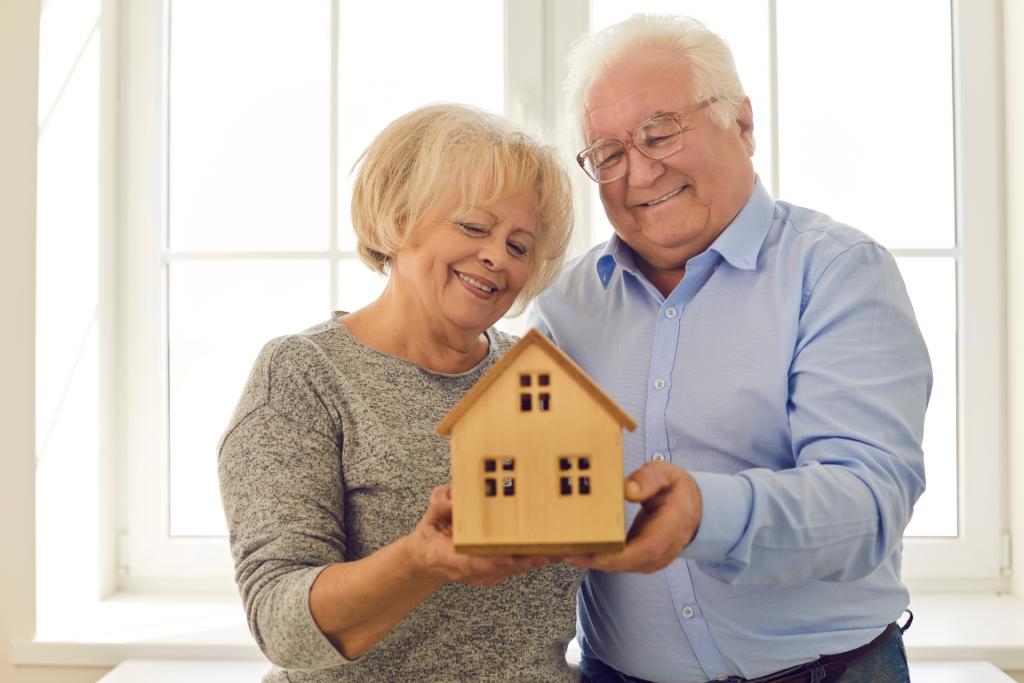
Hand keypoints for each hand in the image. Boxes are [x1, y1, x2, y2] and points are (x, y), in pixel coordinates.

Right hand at [404, 485, 553, 586]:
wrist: (430, 556)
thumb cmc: (432, 535)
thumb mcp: (429, 517)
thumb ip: (440, 505)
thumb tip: (453, 495)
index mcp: (454, 558)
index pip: (474, 563)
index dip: (492, 562)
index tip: (506, 558)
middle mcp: (475, 570)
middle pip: (505, 568)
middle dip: (528, 560)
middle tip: (551, 551)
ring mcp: (489, 573)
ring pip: (518, 568)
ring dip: (540, 559)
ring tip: (564, 549)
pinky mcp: (500, 570)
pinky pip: (521, 565)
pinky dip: (539, 556)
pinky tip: (557, 548)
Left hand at [565, 461, 701, 573]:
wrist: (691, 508)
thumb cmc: (675, 489)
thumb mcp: (665, 473)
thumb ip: (648, 479)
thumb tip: (628, 490)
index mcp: (672, 525)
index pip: (648, 548)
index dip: (621, 555)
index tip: (596, 553)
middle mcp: (664, 548)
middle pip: (629, 563)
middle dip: (596, 560)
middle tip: (566, 551)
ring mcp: (654, 558)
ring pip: (621, 566)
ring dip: (592, 561)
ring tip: (564, 551)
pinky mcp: (643, 561)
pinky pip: (619, 564)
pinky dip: (598, 559)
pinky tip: (576, 550)